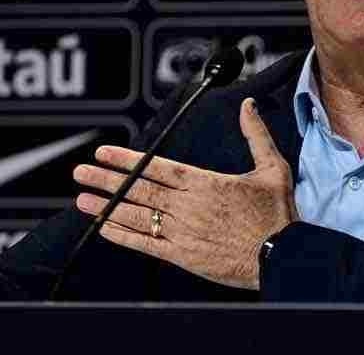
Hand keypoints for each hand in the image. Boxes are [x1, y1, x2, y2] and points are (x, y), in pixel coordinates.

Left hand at [72, 97, 297, 289]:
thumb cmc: (277, 215)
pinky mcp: (183, 256)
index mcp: (204, 183)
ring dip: (107, 207)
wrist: (282, 258)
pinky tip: (105, 229)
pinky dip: (124, 236)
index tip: (103, 152)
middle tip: (81, 172)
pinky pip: (146, 244)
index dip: (126, 159)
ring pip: (137, 215)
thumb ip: (255, 135)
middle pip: (139, 189)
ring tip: (83, 200)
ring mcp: (182, 232)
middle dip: (106, 180)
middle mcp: (187, 205)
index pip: (156, 166)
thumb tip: (248, 106)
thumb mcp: (272, 168)